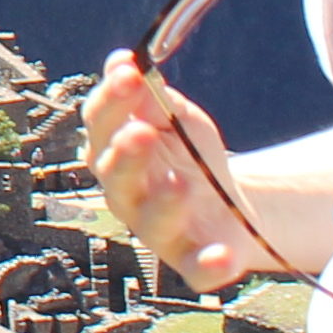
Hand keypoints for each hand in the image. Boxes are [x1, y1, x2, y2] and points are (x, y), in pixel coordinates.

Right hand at [82, 51, 276, 291]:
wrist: (231, 205)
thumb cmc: (193, 157)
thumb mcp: (178, 119)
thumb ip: (154, 98)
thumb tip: (126, 62)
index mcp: (114, 152)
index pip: (101, 123)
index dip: (111, 99)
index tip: (129, 72)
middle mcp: (126, 194)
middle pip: (115, 174)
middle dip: (126, 153)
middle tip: (142, 132)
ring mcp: (157, 231)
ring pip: (150, 221)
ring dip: (163, 203)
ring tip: (180, 184)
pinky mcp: (192, 263)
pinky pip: (196, 270)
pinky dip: (208, 266)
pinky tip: (222, 257)